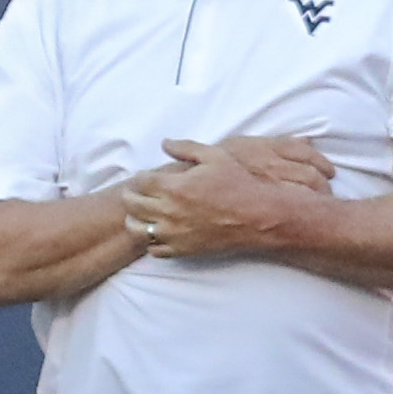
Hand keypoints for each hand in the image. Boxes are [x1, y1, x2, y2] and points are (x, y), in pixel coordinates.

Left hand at [120, 138, 328, 260]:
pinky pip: (154, 250)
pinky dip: (152, 241)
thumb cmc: (239, 183)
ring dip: (135, 219)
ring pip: (136, 229)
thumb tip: (164, 143)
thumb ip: (186, 148)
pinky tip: (160, 231)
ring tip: (143, 212)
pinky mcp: (183, 249)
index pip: (139, 181)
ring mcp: (174, 233)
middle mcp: (168, 211)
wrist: (260, 215)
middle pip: (132, 204)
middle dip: (132, 195)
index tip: (147, 176)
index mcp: (173, 187)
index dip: (141, 176)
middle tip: (138, 192)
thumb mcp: (215, 157)